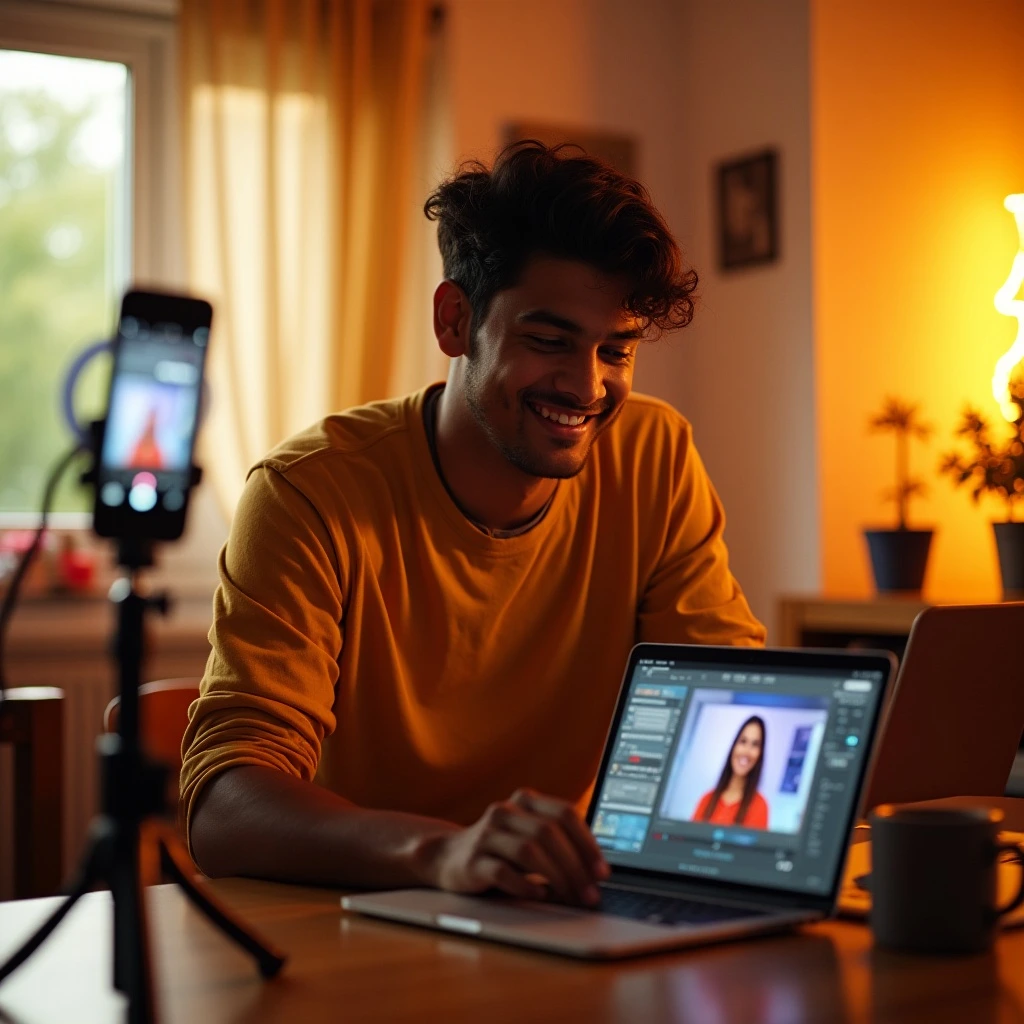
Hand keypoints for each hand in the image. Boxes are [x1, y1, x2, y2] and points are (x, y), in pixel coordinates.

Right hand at [421, 788, 609, 905]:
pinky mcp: (472, 861)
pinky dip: (526, 884)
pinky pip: (503, 872)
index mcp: (525, 801)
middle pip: (549, 833)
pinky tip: (539, 893)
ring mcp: (486, 834)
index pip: (565, 813)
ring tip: (572, 898)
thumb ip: (558, 843)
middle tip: (591, 893)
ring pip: (530, 851)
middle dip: (576, 866)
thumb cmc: (501, 851)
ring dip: (557, 878)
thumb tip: (597, 872)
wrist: (447, 857)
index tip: (603, 871)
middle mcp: (505, 812)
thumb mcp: (528, 837)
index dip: (587, 843)